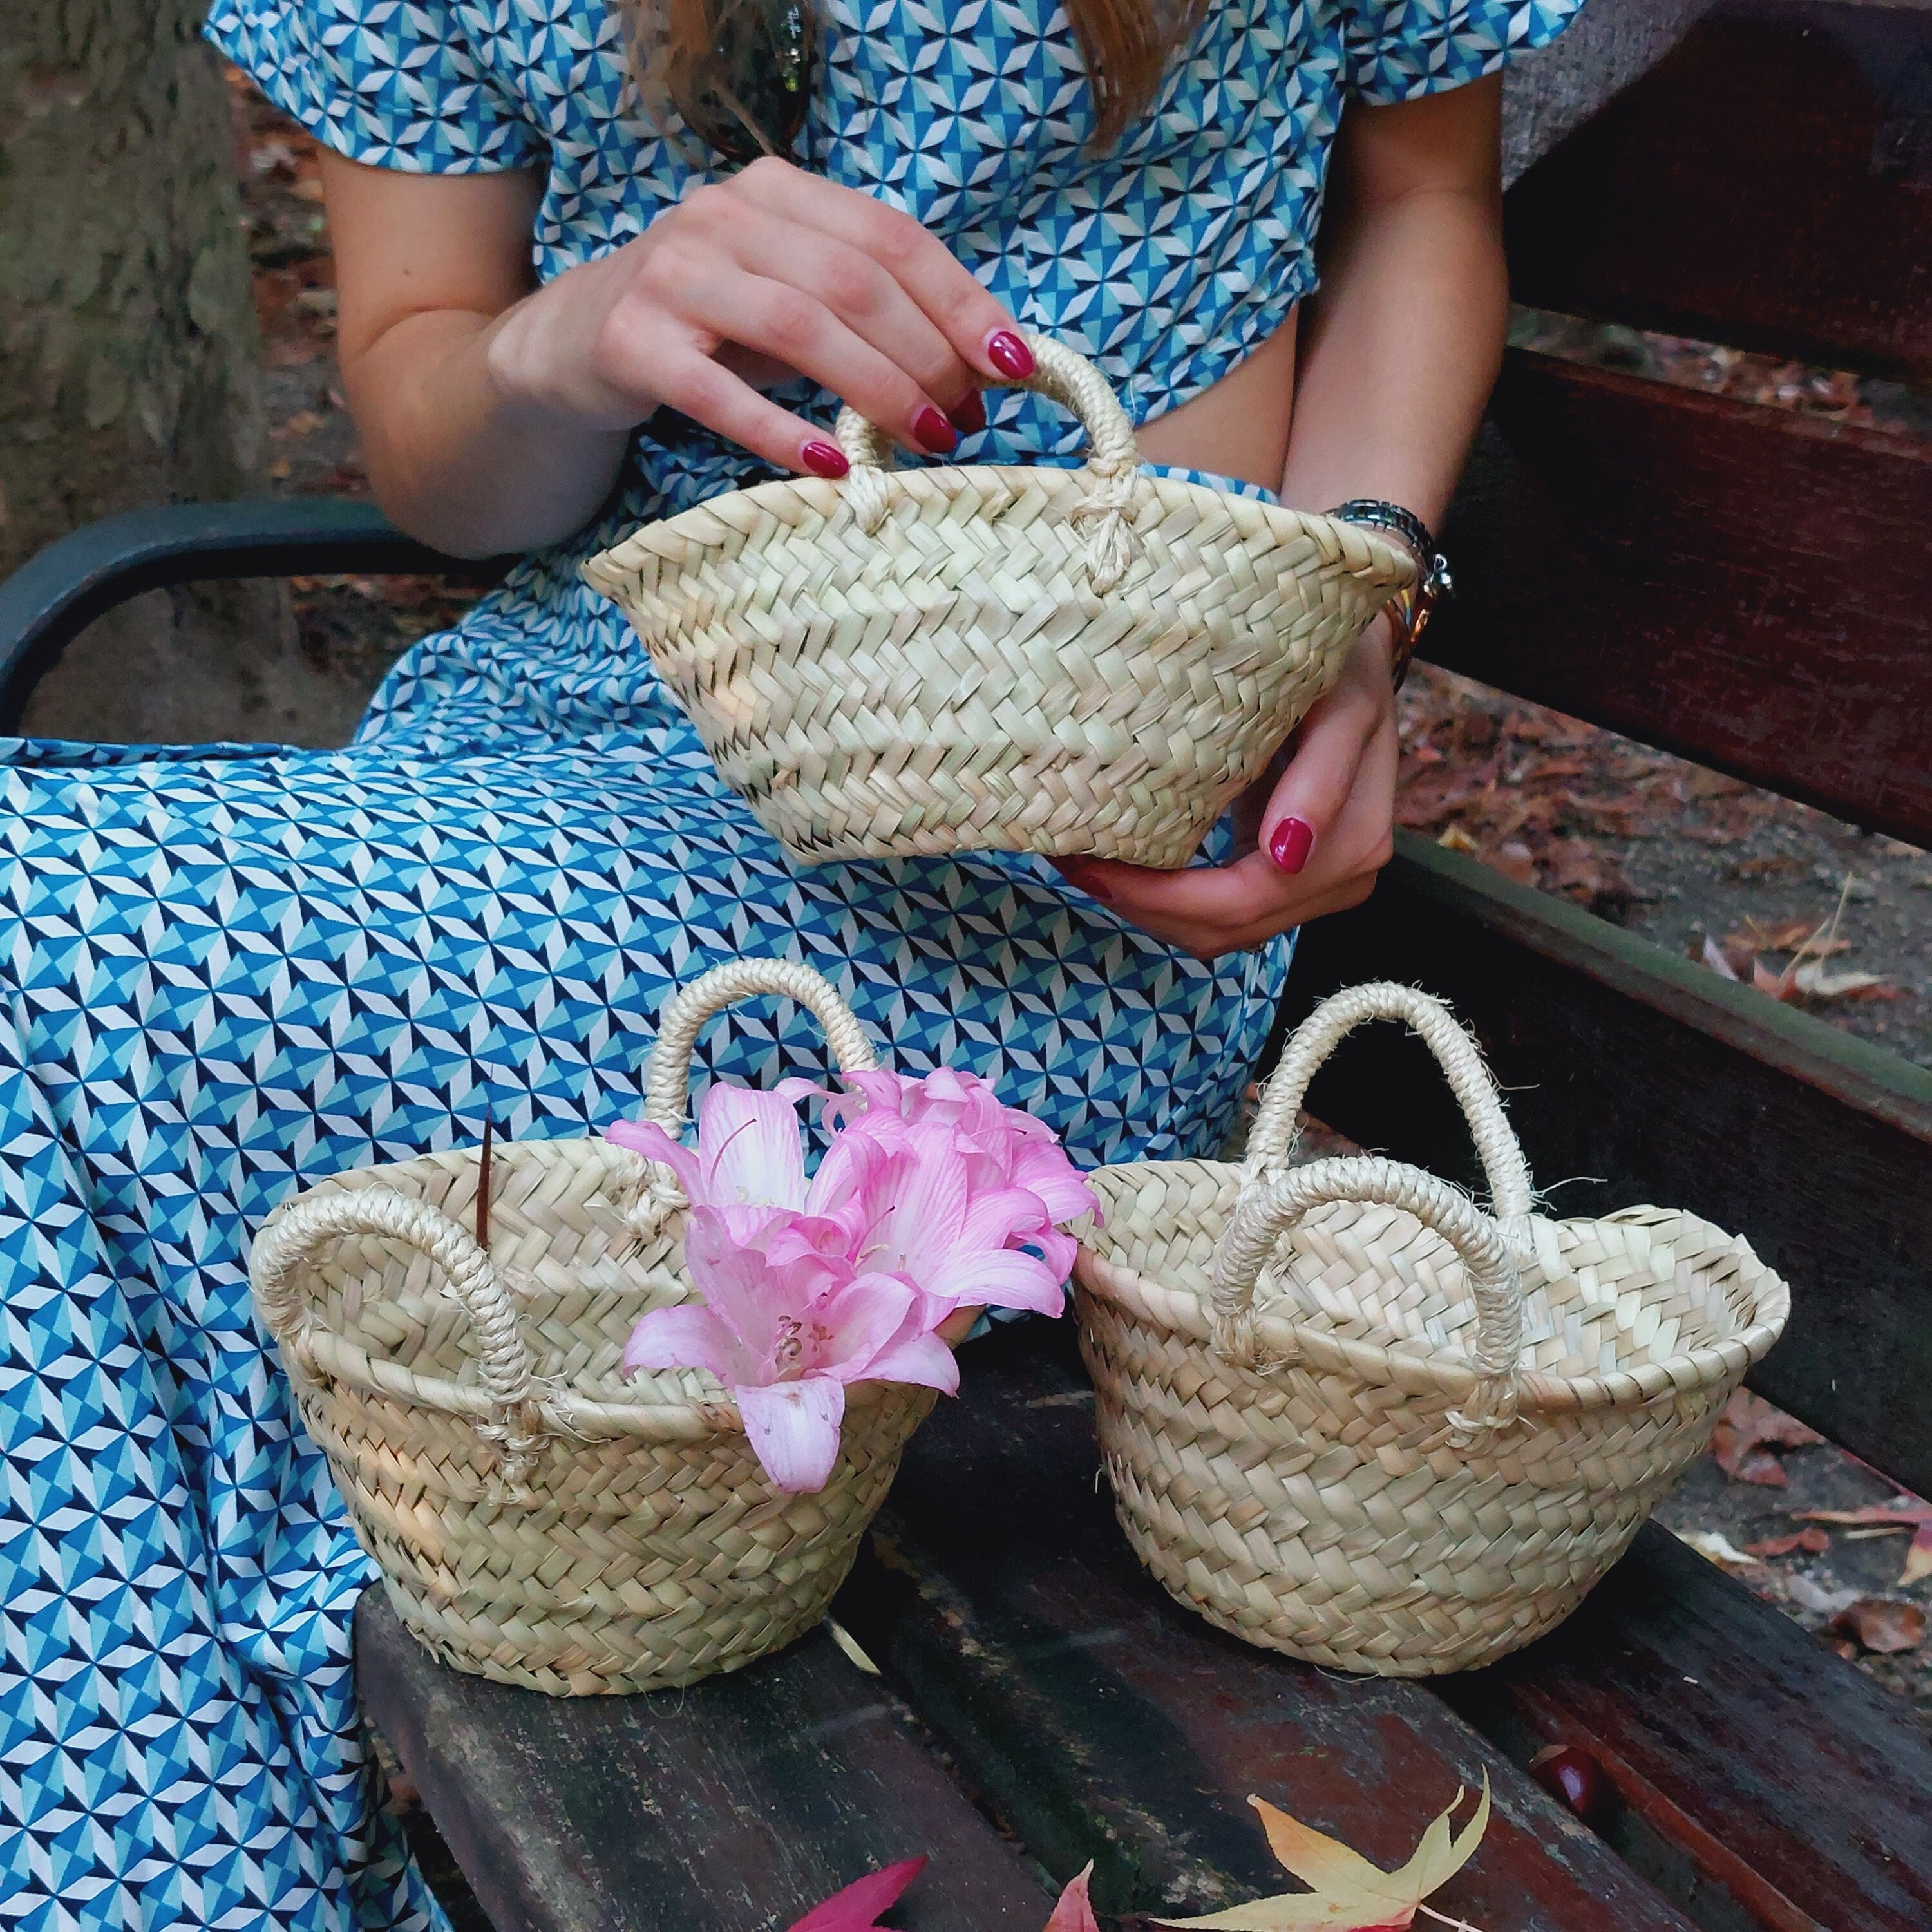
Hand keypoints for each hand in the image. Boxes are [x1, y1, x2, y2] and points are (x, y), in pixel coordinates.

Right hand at [484, 156, 1029, 475]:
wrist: (569, 349)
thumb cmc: (708, 332)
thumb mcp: (790, 302)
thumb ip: (868, 314)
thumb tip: (978, 366)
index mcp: (776, 194)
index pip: (891, 238)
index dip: (960, 301)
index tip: (1011, 364)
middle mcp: (723, 217)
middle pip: (855, 283)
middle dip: (927, 356)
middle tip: (966, 419)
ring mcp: (673, 276)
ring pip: (801, 327)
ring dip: (877, 390)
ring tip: (927, 441)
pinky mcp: (631, 343)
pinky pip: (721, 394)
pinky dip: (784, 432)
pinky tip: (832, 466)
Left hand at [1054, 615, 1401, 959]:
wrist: (1358, 664)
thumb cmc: (1343, 670)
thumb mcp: (1340, 702)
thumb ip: (1322, 776)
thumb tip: (1286, 854)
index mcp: (1350, 844)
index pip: (1242, 902)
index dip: (1161, 898)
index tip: (1089, 862)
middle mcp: (1337, 881)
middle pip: (1223, 929)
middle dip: (1141, 905)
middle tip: (1065, 858)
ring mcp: (1312, 889)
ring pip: (1215, 934)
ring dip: (1145, 909)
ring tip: (1081, 862)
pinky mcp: (1285, 883)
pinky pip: (1217, 915)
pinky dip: (1165, 901)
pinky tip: (1119, 867)